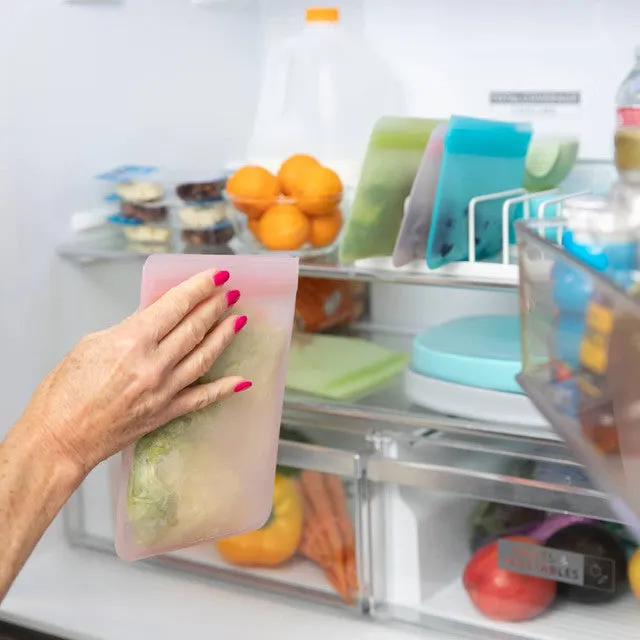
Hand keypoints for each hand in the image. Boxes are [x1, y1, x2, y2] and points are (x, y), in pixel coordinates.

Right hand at [16, 269, 248, 476]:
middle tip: (231, 292)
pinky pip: (202, 398)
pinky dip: (224, 388)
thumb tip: (154, 317)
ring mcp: (164, 391)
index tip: (217, 275)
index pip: (176, 306)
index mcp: (132, 341)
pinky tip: (242, 379)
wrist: (58, 439)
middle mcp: (154, 365)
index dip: (200, 287)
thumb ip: (129, 329)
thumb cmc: (63, 393)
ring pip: (204, 357)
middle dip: (216, 306)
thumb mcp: (91, 345)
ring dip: (224, 336)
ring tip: (238, 320)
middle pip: (195, 328)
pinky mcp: (166, 413)